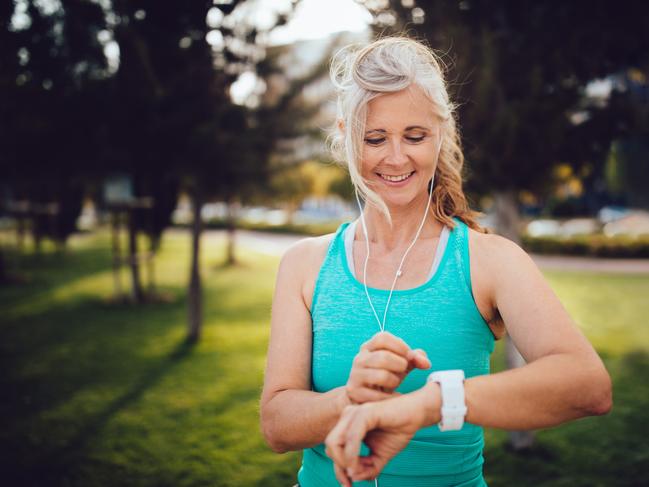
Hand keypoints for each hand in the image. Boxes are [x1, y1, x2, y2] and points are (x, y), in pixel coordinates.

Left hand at [325, 384, 439, 485]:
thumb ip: (367, 468)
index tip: (348, 485)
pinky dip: (352, 454)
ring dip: (344, 462)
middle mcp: (348, 417)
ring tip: (357, 471)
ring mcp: (354, 413)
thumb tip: (353, 478)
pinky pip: (351, 437)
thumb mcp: (380, 456)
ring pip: (335, 442)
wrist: (416, 414)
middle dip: (339, 467)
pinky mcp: (364, 413)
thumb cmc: (398, 430)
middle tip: (351, 480)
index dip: (338, 469)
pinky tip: (357, 464)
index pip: (333, 448)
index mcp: (348, 424)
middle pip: (330, 446)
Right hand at [345, 331, 430, 403]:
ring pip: (382, 376)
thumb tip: (426, 363)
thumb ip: (415, 358)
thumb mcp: (400, 364)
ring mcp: (355, 375)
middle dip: (400, 365)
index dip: (400, 346)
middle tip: (403, 371)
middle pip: (384, 357)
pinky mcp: (355, 391)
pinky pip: (379, 395)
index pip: (382, 338)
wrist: (366, 397)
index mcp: (369, 347)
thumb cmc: (387, 376)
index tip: (409, 356)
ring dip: (395, 381)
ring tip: (395, 383)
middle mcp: (359, 358)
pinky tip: (394, 397)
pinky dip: (392, 398)